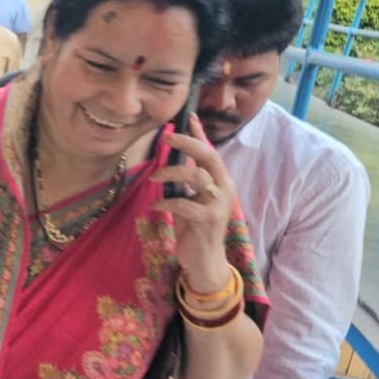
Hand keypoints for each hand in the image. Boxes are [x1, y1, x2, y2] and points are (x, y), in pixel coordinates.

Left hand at [152, 114, 236, 291]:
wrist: (204, 261)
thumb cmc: (195, 229)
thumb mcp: (189, 200)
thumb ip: (185, 182)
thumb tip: (172, 160)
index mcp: (220, 182)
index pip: (211, 152)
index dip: (201, 134)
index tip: (189, 116)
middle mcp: (224, 189)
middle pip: (209, 157)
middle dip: (188, 143)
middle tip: (166, 137)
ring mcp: (218, 205)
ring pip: (197, 176)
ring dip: (172, 172)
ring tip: (155, 178)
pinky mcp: (207, 221)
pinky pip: (184, 204)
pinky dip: (165, 203)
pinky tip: (155, 208)